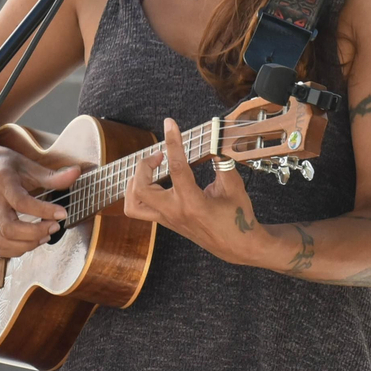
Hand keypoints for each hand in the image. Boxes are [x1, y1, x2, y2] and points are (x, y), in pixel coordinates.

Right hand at [0, 144, 79, 258]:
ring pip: (1, 241)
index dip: (43, 211)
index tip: (63, 213)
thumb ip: (51, 175)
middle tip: (55, 226)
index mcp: (4, 184)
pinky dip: (15, 250)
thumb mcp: (27, 165)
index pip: (21, 202)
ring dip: (26, 244)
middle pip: (8, 228)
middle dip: (35, 233)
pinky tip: (31, 242)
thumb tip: (76, 173)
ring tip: (45, 236)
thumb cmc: (3, 165)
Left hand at [123, 118, 264, 264]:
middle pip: (142, 189)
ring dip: (135, 182)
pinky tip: (153, 182)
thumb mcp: (234, 188)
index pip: (177, 168)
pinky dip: (138, 193)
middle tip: (159, 155)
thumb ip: (223, 164)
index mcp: (193, 203)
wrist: (236, 246)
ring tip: (150, 170)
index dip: (172, 142)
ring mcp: (167, 219)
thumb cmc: (238, 218)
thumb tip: (214, 144)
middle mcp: (175, 212)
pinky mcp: (165, 222)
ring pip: (133, 204)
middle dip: (144, 166)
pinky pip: (139, 209)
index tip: (170, 124)